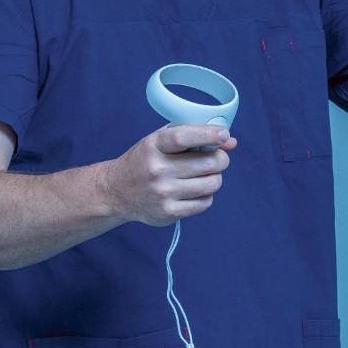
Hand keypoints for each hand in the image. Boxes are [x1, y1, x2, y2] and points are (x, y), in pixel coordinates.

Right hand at [102, 123, 237, 226]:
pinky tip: (195, 190)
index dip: (208, 134)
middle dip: (220, 159)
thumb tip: (230, 141)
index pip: (183, 137)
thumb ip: (193, 136)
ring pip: (211, 183)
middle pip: (207, 163)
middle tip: (218, 158)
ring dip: (215, 177)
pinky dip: (206, 194)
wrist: (117, 191)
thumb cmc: (146, 160)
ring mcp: (162, 193)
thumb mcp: (161, 140)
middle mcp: (157, 170)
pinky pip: (205, 203)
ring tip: (205, 174)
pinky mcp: (168, 213)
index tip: (223, 134)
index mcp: (154, 146)